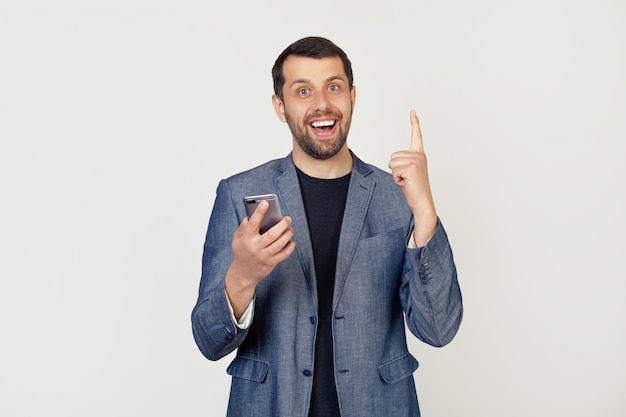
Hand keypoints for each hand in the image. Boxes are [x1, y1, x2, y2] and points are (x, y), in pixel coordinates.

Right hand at [225, 200, 295, 318]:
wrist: (243, 274)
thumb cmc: (241, 254)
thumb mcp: (237, 240)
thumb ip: (243, 228)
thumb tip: (249, 217)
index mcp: (246, 239)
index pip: (254, 223)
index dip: (260, 211)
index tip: (266, 203)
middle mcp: (256, 247)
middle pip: (272, 233)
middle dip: (282, 224)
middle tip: (287, 218)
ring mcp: (264, 256)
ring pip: (280, 243)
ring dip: (288, 234)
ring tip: (290, 229)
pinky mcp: (271, 263)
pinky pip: (284, 253)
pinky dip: (290, 246)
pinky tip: (291, 241)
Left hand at [388, 110, 436, 245]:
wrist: (422, 202)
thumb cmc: (414, 189)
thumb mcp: (408, 173)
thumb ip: (403, 163)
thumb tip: (394, 162)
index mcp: (419, 155)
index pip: (417, 136)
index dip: (414, 123)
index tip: (413, 111)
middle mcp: (419, 155)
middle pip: (393, 156)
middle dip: (395, 169)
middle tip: (407, 179)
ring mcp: (416, 160)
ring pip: (392, 163)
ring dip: (396, 175)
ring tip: (407, 181)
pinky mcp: (411, 167)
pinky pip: (394, 170)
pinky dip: (397, 179)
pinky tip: (406, 183)